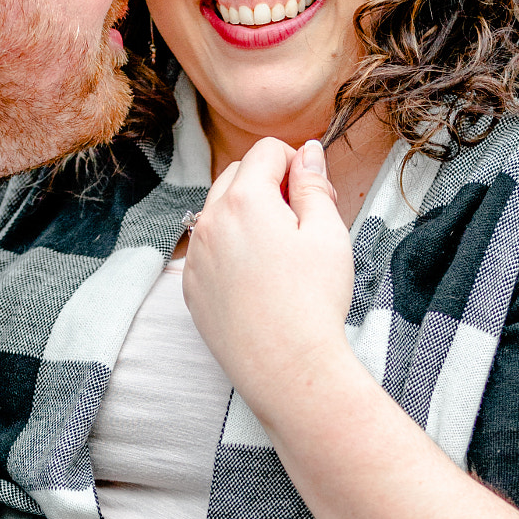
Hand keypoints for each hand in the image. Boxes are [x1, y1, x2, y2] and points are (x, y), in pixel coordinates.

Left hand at [182, 137, 353, 422]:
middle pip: (237, 175)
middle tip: (302, 220)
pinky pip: (208, 250)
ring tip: (282, 253)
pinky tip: (259, 280)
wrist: (287, 368)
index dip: (296, 161)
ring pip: (219, 212)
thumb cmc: (314, 300)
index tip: (314, 190)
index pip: (266, 151)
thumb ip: (313, 184)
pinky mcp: (191, 287)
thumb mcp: (327, 232)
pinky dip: (230, 249)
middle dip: (269, 184)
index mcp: (244, 200)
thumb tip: (308, 151)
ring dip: (247, 215)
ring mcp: (195, 256)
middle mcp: (209, 221)